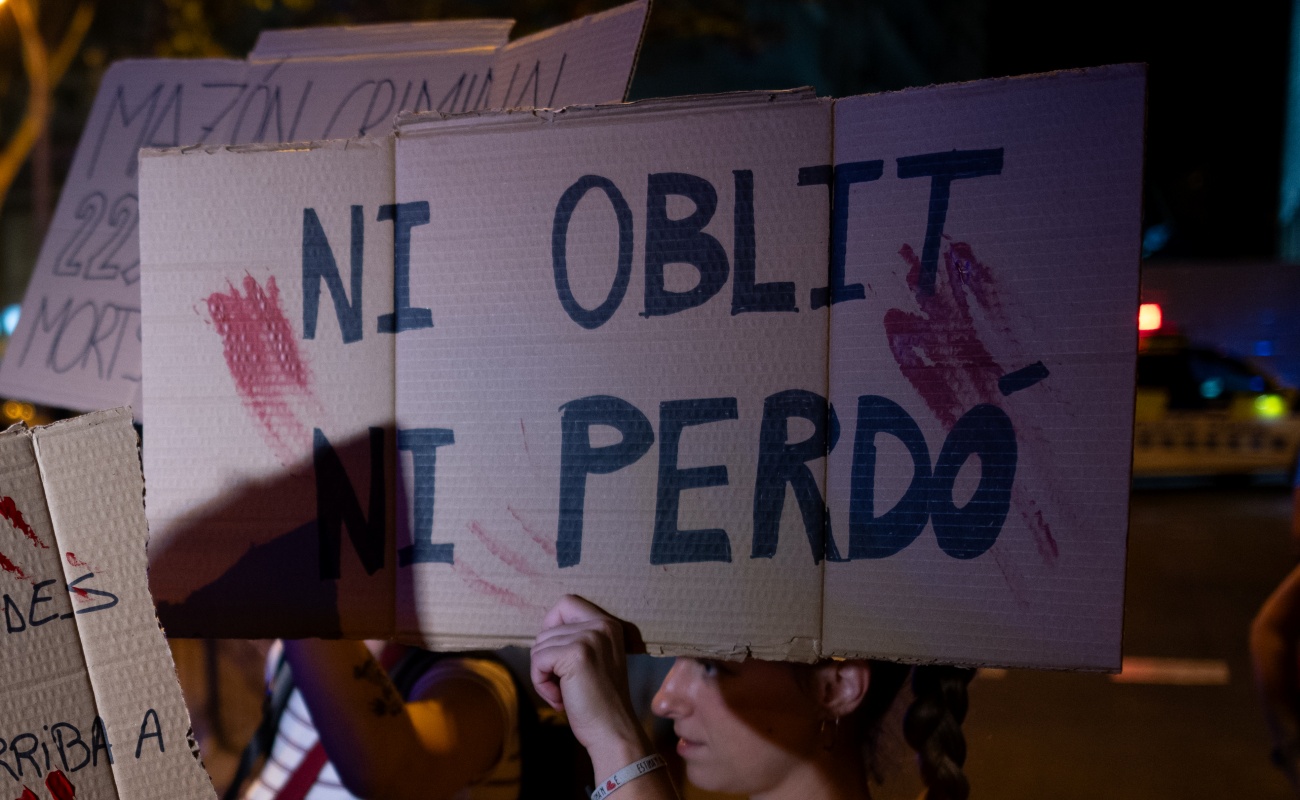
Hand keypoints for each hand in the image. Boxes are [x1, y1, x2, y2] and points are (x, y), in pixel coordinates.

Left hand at [531, 595, 649, 770]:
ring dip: (544, 675)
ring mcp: (589, 638)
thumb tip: (542, 631)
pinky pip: (538, 661)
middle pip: (547, 629)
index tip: (557, 656)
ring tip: (564, 693)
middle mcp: (601, 625)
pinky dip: (541, 683)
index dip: (552, 626)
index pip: (566, 602)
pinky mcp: (576, 654)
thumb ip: (577, 639)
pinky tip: (560, 698)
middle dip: (547, 660)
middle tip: (564, 685)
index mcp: (608, 624)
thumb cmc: (600, 702)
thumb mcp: (596, 659)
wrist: (613, 732)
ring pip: (539, 646)